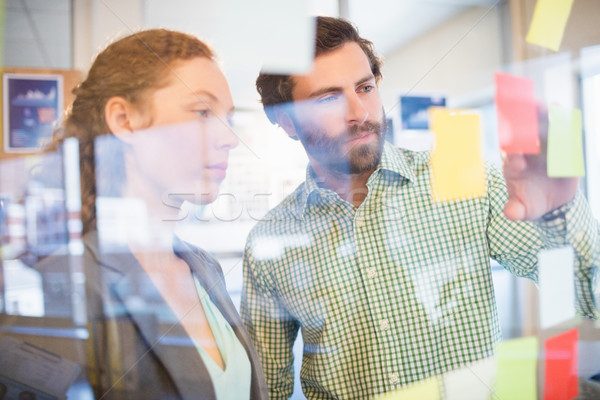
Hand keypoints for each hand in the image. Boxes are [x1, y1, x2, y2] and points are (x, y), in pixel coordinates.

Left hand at [502, 105, 578, 220]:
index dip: (514, 158)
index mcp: (513, 165)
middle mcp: (524, 152)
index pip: (510, 157)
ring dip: (541, 116)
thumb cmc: (532, 203)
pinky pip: (558, 129)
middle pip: (522, 135)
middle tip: (523, 121)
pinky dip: (560, 120)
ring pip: (539, 127)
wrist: (552, 201)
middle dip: (523, 127)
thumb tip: (510, 214)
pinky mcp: (558, 143)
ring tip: (545, 107)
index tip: (520, 164)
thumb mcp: (524, 210)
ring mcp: (541, 145)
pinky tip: (560, 108)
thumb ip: (515, 211)